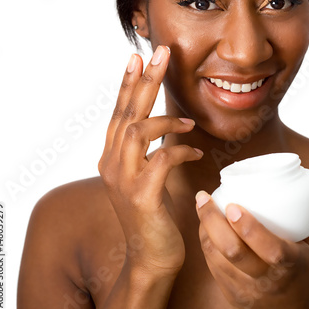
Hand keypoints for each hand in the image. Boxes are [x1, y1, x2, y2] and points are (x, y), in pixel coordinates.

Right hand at [98, 46, 202, 277]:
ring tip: (188, 122)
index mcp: (112, 155)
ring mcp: (123, 180)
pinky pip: (162, 159)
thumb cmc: (152, 210)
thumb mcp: (145, 173)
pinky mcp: (141, 195)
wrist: (150, 255)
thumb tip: (167, 121)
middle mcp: (111, 163)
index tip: (139, 56)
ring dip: (165, 120)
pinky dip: (181, 151)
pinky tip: (197, 154)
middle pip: (127, 112)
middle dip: (145, 80)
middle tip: (160, 53)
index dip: (129, 83)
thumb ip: (147, 148)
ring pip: (138, 130)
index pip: (120, 111)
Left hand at [195, 151, 308, 308]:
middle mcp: (268, 282)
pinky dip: (206, 242)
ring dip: (205, 229)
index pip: (271, 250)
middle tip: (203, 195)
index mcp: (294, 266)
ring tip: (201, 202)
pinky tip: (204, 224)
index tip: (233, 205)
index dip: (250, 229)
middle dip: (214, 222)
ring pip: (217, 260)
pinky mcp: (232, 295)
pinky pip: (212, 267)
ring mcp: (247, 291)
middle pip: (234, 253)